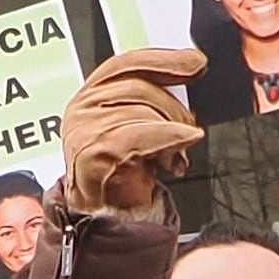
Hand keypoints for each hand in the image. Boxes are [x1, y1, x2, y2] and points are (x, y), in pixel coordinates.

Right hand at [57, 47, 208, 214]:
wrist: (105, 219)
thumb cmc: (123, 175)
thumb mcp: (142, 127)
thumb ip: (155, 101)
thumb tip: (191, 67)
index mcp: (90, 96)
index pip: (126, 64)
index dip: (163, 60)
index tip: (196, 62)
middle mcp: (82, 109)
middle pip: (138, 86)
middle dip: (174, 107)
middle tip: (189, 128)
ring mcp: (84, 131)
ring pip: (141, 110)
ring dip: (171, 131)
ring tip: (174, 156)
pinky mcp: (94, 154)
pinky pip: (141, 134)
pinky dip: (171, 136)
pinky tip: (187, 139)